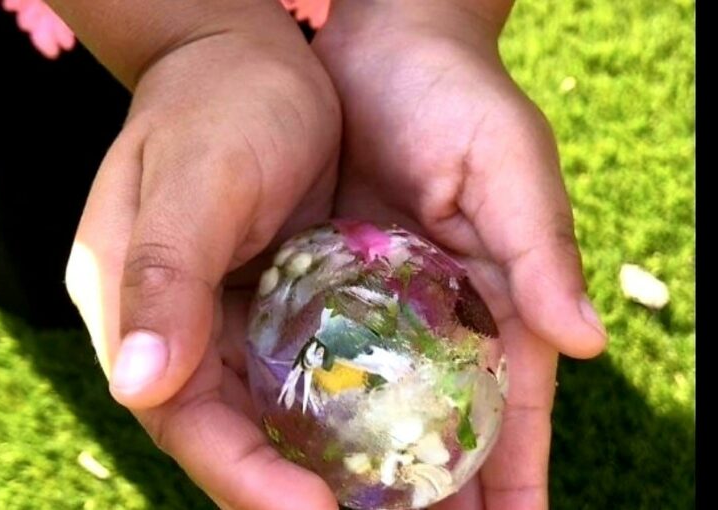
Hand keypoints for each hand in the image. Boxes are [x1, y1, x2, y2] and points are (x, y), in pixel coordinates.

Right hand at [64, 12, 341, 508]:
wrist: (248, 54)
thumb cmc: (216, 102)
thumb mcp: (193, 178)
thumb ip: (162, 276)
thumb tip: (139, 387)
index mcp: (130, 308)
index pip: (180, 418)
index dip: (243, 478)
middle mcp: (174, 326)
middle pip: (226, 432)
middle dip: (291, 490)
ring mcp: (221, 317)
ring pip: (268, 413)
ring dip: (323, 459)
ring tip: (396, 499)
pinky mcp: (268, 301)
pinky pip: (301, 371)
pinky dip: (340, 406)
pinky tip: (390, 428)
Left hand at [312, 2, 607, 507]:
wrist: (376, 42)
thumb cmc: (454, 95)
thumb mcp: (508, 163)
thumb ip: (541, 248)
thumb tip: (586, 343)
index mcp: (502, 298)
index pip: (516, 412)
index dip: (515, 482)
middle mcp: (440, 314)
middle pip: (445, 426)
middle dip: (438, 492)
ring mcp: (382, 304)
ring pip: (383, 406)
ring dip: (376, 465)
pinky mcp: (326, 281)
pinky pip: (324, 357)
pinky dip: (321, 405)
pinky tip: (300, 445)